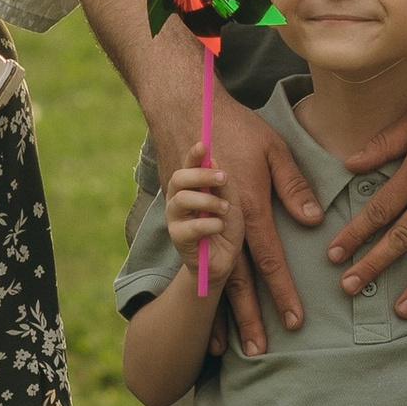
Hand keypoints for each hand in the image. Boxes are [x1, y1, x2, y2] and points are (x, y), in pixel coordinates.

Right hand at [150, 81, 322, 357]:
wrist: (183, 113)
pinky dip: (198, 292)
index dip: (283, 293)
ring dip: (222, 313)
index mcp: (250, 209)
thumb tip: (313, 220)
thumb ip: (293, 186)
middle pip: (239, 280)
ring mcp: (201, 223)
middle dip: (251, 318)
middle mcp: (225, 224)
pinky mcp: (184, 220)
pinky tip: (202, 314)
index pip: (271, 260)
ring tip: (229, 348)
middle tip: (261, 350)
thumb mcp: (274, 149)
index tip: (293, 321)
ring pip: (213, 278)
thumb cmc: (236, 128)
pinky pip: (193, 264)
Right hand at [162, 163, 246, 290]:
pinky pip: (191, 226)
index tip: (203, 144)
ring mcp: (174, 218)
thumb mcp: (231, 201)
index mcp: (191, 187)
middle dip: (201, 175)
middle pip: (179, 178)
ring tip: (225, 209)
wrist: (223, 260)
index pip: (188, 166)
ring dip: (209, 201)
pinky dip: (211, 224)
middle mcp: (177, 199)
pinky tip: (219, 227)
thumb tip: (213, 161)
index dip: (193, 155)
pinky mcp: (178, 238)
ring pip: (182, 199)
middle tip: (223, 178)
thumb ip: (222, 184)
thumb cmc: (226, 227)